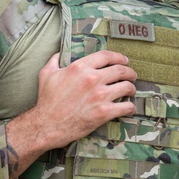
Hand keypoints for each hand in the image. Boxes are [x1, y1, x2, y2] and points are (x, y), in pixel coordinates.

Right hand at [6, 51, 136, 177]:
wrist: (46, 125)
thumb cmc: (46, 101)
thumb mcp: (46, 75)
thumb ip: (54, 60)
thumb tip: (60, 53)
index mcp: (80, 67)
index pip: (107, 56)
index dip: (119, 57)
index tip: (125, 61)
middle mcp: (92, 79)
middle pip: (121, 70)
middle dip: (130, 73)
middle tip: (132, 76)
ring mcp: (100, 95)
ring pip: (127, 87)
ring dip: (132, 88)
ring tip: (131, 91)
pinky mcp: (104, 112)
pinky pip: (126, 107)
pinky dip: (130, 107)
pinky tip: (129, 108)